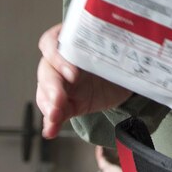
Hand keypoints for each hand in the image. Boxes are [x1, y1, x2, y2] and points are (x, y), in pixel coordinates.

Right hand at [35, 23, 131, 138]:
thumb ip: (109, 47)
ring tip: (54, 117)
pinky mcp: (66, 103)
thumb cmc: (116, 56)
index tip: (72, 73)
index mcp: (69, 41)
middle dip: (52, 87)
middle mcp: (60, 61)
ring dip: (49, 106)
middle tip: (59, 100)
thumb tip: (119, 50)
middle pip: (47, 71)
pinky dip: (51, 123)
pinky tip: (51, 130)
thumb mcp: (113, 48)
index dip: (57, 57)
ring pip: (46, 93)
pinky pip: (54, 113)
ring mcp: (61, 83)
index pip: (51, 43)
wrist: (126, 77)